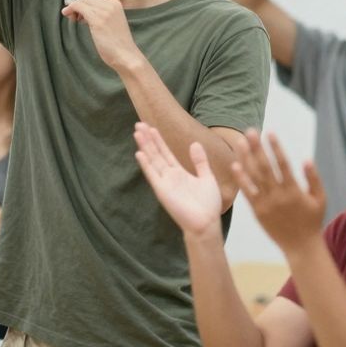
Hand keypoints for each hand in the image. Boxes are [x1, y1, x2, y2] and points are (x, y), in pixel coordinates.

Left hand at [61, 0, 142, 72]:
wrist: (126, 56)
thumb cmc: (117, 44)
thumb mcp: (111, 24)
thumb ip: (101, 15)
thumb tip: (81, 11)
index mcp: (116, 4)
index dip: (83, 3)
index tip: (79, 15)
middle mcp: (111, 4)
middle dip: (76, 4)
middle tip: (74, 18)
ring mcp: (104, 11)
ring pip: (82, 0)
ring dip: (73, 8)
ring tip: (74, 20)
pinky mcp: (97, 20)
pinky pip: (79, 7)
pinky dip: (71, 9)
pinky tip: (68, 16)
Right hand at [134, 123, 222, 239]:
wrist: (207, 223)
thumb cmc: (208, 204)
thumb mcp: (206, 177)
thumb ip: (200, 161)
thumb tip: (194, 143)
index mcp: (179, 173)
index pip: (165, 152)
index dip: (158, 140)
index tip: (151, 127)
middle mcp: (169, 176)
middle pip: (156, 153)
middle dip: (148, 139)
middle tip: (139, 123)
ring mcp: (165, 183)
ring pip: (153, 160)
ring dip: (145, 147)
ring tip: (137, 132)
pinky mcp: (163, 191)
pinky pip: (153, 175)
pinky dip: (146, 165)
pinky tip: (139, 153)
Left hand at [232, 130, 324, 254]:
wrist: (301, 246)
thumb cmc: (312, 220)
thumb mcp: (320, 198)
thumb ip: (314, 178)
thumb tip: (306, 159)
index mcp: (294, 190)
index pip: (283, 164)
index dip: (276, 147)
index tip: (269, 133)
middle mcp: (278, 195)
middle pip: (265, 166)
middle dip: (257, 147)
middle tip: (250, 131)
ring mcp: (266, 203)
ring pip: (254, 177)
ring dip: (245, 158)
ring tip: (239, 141)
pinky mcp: (258, 211)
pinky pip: (247, 193)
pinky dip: (241, 179)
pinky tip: (235, 164)